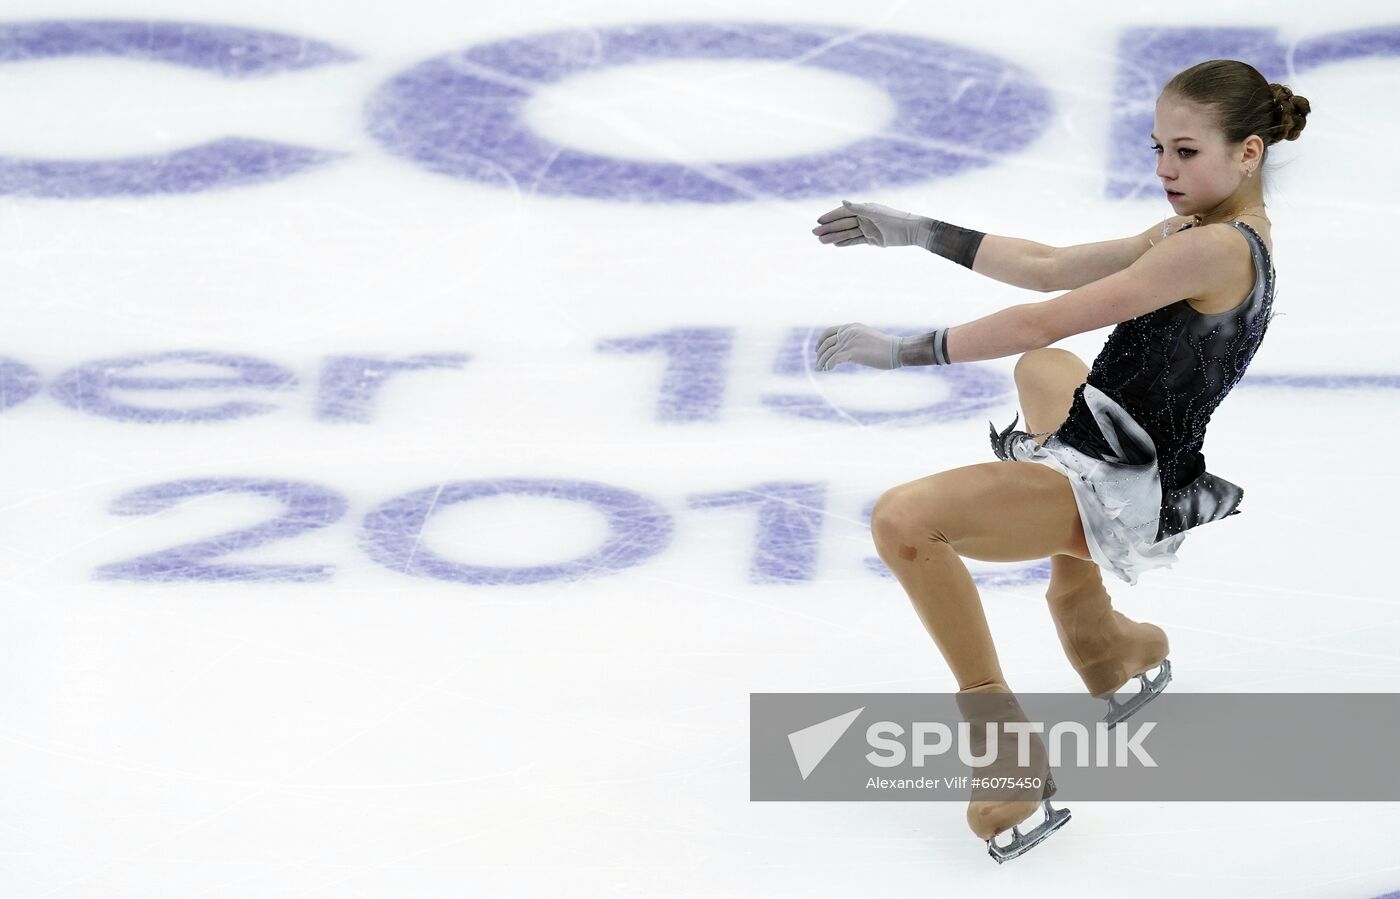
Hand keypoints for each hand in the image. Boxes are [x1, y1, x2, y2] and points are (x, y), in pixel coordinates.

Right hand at [812, 200, 933, 247]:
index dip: (831, 216)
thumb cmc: (895, 219)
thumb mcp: (875, 213)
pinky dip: (846, 243)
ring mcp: (868, 229)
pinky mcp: (873, 239)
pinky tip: (835, 245)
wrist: (912, 231)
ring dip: (834, 237)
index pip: (843, 212)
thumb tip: (843, 200)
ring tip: (821, 241)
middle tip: (814, 233)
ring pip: (847, 234)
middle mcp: (865, 218)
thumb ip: (858, 208)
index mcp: (865, 209)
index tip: (819, 220)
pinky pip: (856, 241)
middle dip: (829, 228)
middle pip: (843, 224)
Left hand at [814, 323, 902, 370]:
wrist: (896, 349)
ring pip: (828, 352)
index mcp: (851, 327)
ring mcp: (850, 342)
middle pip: (826, 343)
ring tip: (819, 369)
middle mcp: (848, 332)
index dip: (821, 340)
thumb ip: (855, 340)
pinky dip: (828, 365)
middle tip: (818, 363)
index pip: (829, 331)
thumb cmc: (886, 347)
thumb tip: (847, 352)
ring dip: (821, 362)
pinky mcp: (852, 352)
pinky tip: (827, 370)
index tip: (817, 349)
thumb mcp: (867, 338)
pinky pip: (834, 360)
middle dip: (820, 354)